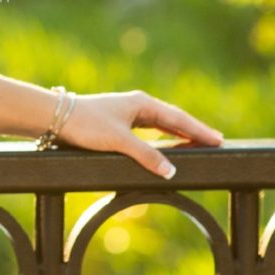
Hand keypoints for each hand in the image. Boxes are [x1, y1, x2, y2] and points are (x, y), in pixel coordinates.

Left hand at [53, 88, 223, 180]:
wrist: (55, 117)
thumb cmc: (86, 124)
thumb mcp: (119, 141)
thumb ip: (146, 155)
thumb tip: (170, 170)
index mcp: (142, 104)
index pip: (179, 118)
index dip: (199, 130)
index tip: (218, 139)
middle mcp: (138, 105)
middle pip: (173, 119)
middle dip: (194, 131)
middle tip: (216, 141)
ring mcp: (128, 113)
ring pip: (161, 124)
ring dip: (179, 133)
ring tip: (198, 143)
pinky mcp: (119, 122)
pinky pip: (149, 129)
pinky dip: (163, 136)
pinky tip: (167, 143)